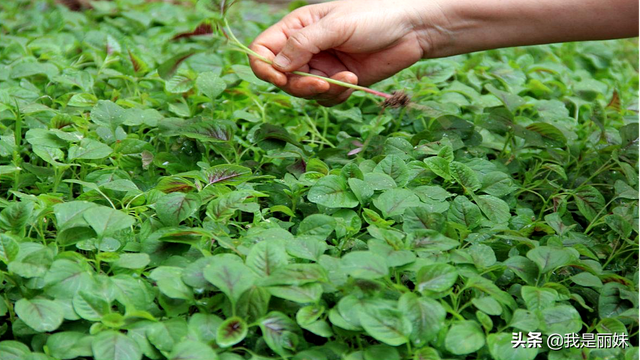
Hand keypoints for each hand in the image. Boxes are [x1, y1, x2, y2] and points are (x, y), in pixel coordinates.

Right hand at [249, 0, 438, 105]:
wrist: (412, 31)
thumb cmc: (375, 17)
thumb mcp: (336, 26)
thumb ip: (304, 44)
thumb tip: (277, 66)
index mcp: (297, 27)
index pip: (264, 50)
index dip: (264, 67)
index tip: (279, 78)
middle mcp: (305, 49)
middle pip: (282, 78)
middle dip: (301, 85)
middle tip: (322, 84)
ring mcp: (322, 67)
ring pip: (304, 92)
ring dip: (323, 91)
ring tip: (347, 79)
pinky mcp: (339, 82)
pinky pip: (325, 99)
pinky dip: (337, 95)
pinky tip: (354, 82)